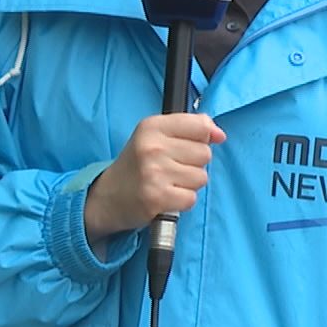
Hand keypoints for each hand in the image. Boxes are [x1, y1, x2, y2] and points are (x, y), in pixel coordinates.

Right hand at [83, 114, 227, 244]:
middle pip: (204, 154)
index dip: (205, 137)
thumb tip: (220, 134)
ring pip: (201, 178)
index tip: (194, 145)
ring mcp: (154, 173)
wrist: (107, 197)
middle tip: (171, 168)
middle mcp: (152, 147)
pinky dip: (182, 201)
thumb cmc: (137, 165)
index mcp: (152, 126)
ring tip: (168, 183)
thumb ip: (190, 128)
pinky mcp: (156, 198)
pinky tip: (166, 196)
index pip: (200, 125)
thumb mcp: (156, 136)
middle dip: (194, 164)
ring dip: (189, 184)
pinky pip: (191, 198)